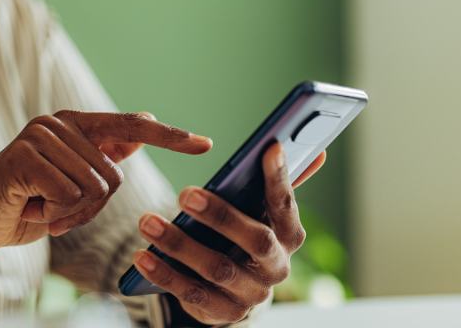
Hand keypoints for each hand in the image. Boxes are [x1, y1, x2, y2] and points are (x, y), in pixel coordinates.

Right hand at [0, 111, 211, 272]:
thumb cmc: (27, 205)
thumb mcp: (73, 183)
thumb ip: (103, 155)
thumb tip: (142, 128)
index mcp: (74, 125)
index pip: (131, 127)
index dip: (170, 137)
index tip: (205, 143)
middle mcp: (57, 123)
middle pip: (113, 175)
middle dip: (90, 208)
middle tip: (57, 211)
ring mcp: (38, 136)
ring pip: (93, 188)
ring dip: (71, 214)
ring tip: (41, 208)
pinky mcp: (22, 156)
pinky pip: (68, 195)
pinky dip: (55, 215)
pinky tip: (31, 208)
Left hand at [132, 143, 325, 324]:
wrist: (235, 293)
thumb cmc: (245, 236)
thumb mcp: (261, 212)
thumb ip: (282, 182)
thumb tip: (318, 150)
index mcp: (289, 236)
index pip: (286, 205)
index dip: (280, 178)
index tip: (269, 148)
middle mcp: (276, 267)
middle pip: (255, 240)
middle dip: (220, 216)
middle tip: (185, 193)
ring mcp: (251, 294)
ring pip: (217, 268)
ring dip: (179, 244)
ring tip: (147, 221)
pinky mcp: (223, 312)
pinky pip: (191, 294)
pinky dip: (165, 274)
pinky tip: (142, 256)